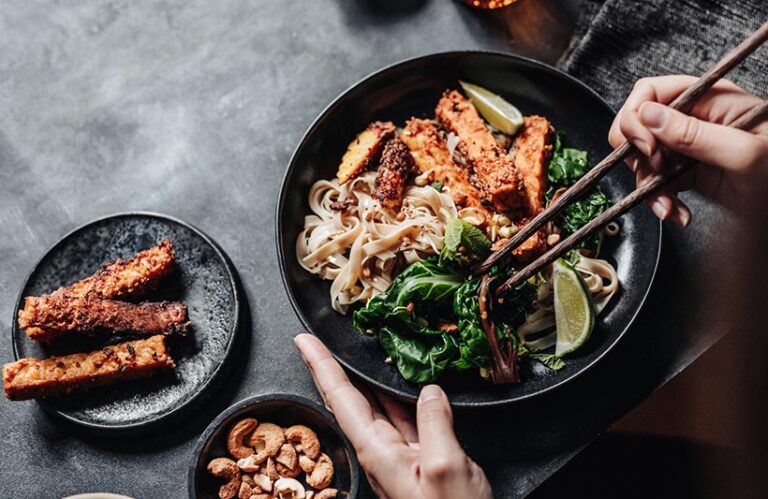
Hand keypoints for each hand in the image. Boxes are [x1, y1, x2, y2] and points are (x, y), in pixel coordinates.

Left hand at [294, 333, 491, 498]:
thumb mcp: (446, 469)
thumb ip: (435, 424)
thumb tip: (430, 391)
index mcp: (376, 451)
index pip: (340, 398)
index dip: (320, 365)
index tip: (303, 341)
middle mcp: (380, 452)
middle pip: (349, 400)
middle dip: (330, 368)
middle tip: (317, 340)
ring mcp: (399, 457)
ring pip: (376, 407)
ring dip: (364, 379)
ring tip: (354, 353)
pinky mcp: (418, 461)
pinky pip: (404, 420)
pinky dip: (399, 397)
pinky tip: (405, 385)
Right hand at [609, 75, 767, 225]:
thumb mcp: (742, 154)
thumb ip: (694, 132)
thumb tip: (648, 114)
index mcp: (711, 99)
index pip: (653, 91)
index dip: (637, 116)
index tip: (646, 147)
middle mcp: (695, 118)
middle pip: (639, 123)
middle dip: (637, 153)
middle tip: (654, 172)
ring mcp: (688, 147)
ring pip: (642, 158)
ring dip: (647, 185)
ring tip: (668, 207)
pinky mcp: (684, 173)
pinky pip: (653, 181)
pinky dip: (658, 200)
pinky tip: (675, 212)